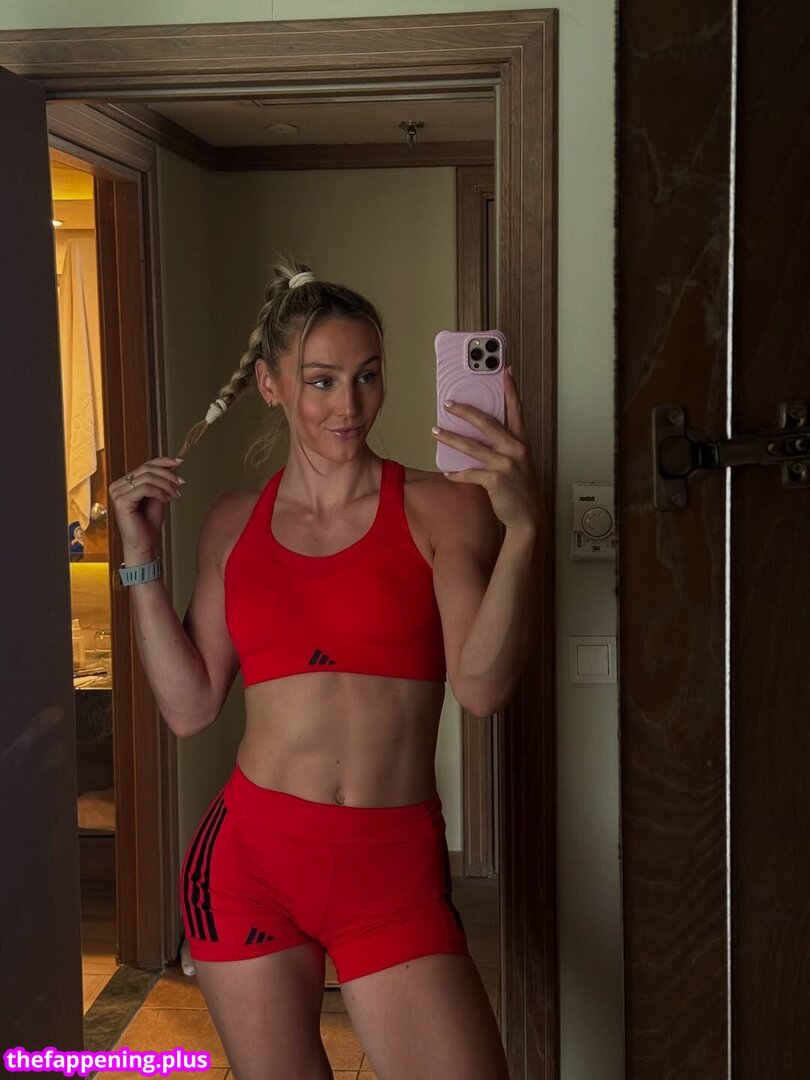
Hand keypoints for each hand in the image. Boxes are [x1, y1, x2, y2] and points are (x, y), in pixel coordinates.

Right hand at [108, 457, 184, 555]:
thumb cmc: (149, 524)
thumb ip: (162, 481)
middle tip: (181, 482)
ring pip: (147, 477)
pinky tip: (166, 499)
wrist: (144, 544)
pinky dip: (159, 492)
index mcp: (124, 483)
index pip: (145, 465)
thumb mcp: (159, 496)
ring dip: (166, 485)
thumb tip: (173, 464)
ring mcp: (117, 493)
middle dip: (167, 474)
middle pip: (146, 469)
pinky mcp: (121, 501)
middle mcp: (117, 486)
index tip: (179, 462)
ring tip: (175, 494)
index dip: (163, 461)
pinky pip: (145, 488)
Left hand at [431, 366, 542, 530]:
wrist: (528, 516)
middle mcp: (515, 449)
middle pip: (487, 423)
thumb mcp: (518, 461)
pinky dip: (457, 473)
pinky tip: (447, 472)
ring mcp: (505, 465)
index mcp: (521, 442)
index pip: (516, 410)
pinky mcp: (495, 481)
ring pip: (472, 447)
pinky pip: (470, 473)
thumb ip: (504, 445)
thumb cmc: (520, 488)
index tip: (505, 371)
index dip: (510, 390)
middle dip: (465, 411)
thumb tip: (479, 433)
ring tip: (435, 432)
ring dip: (451, 438)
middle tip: (448, 403)